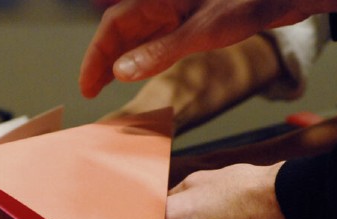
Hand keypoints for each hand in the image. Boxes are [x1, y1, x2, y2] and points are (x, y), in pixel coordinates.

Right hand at [79, 0, 336, 97]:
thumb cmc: (248, 1)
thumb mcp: (201, 32)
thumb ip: (159, 52)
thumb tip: (120, 71)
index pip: (112, 26)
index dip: (95, 57)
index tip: (87, 86)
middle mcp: (163, 1)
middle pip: (121, 30)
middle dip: (104, 60)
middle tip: (92, 90)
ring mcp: (179, 10)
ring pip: (139, 35)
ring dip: (123, 59)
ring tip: (108, 85)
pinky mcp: (195, 19)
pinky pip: (160, 38)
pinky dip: (146, 56)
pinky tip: (141, 70)